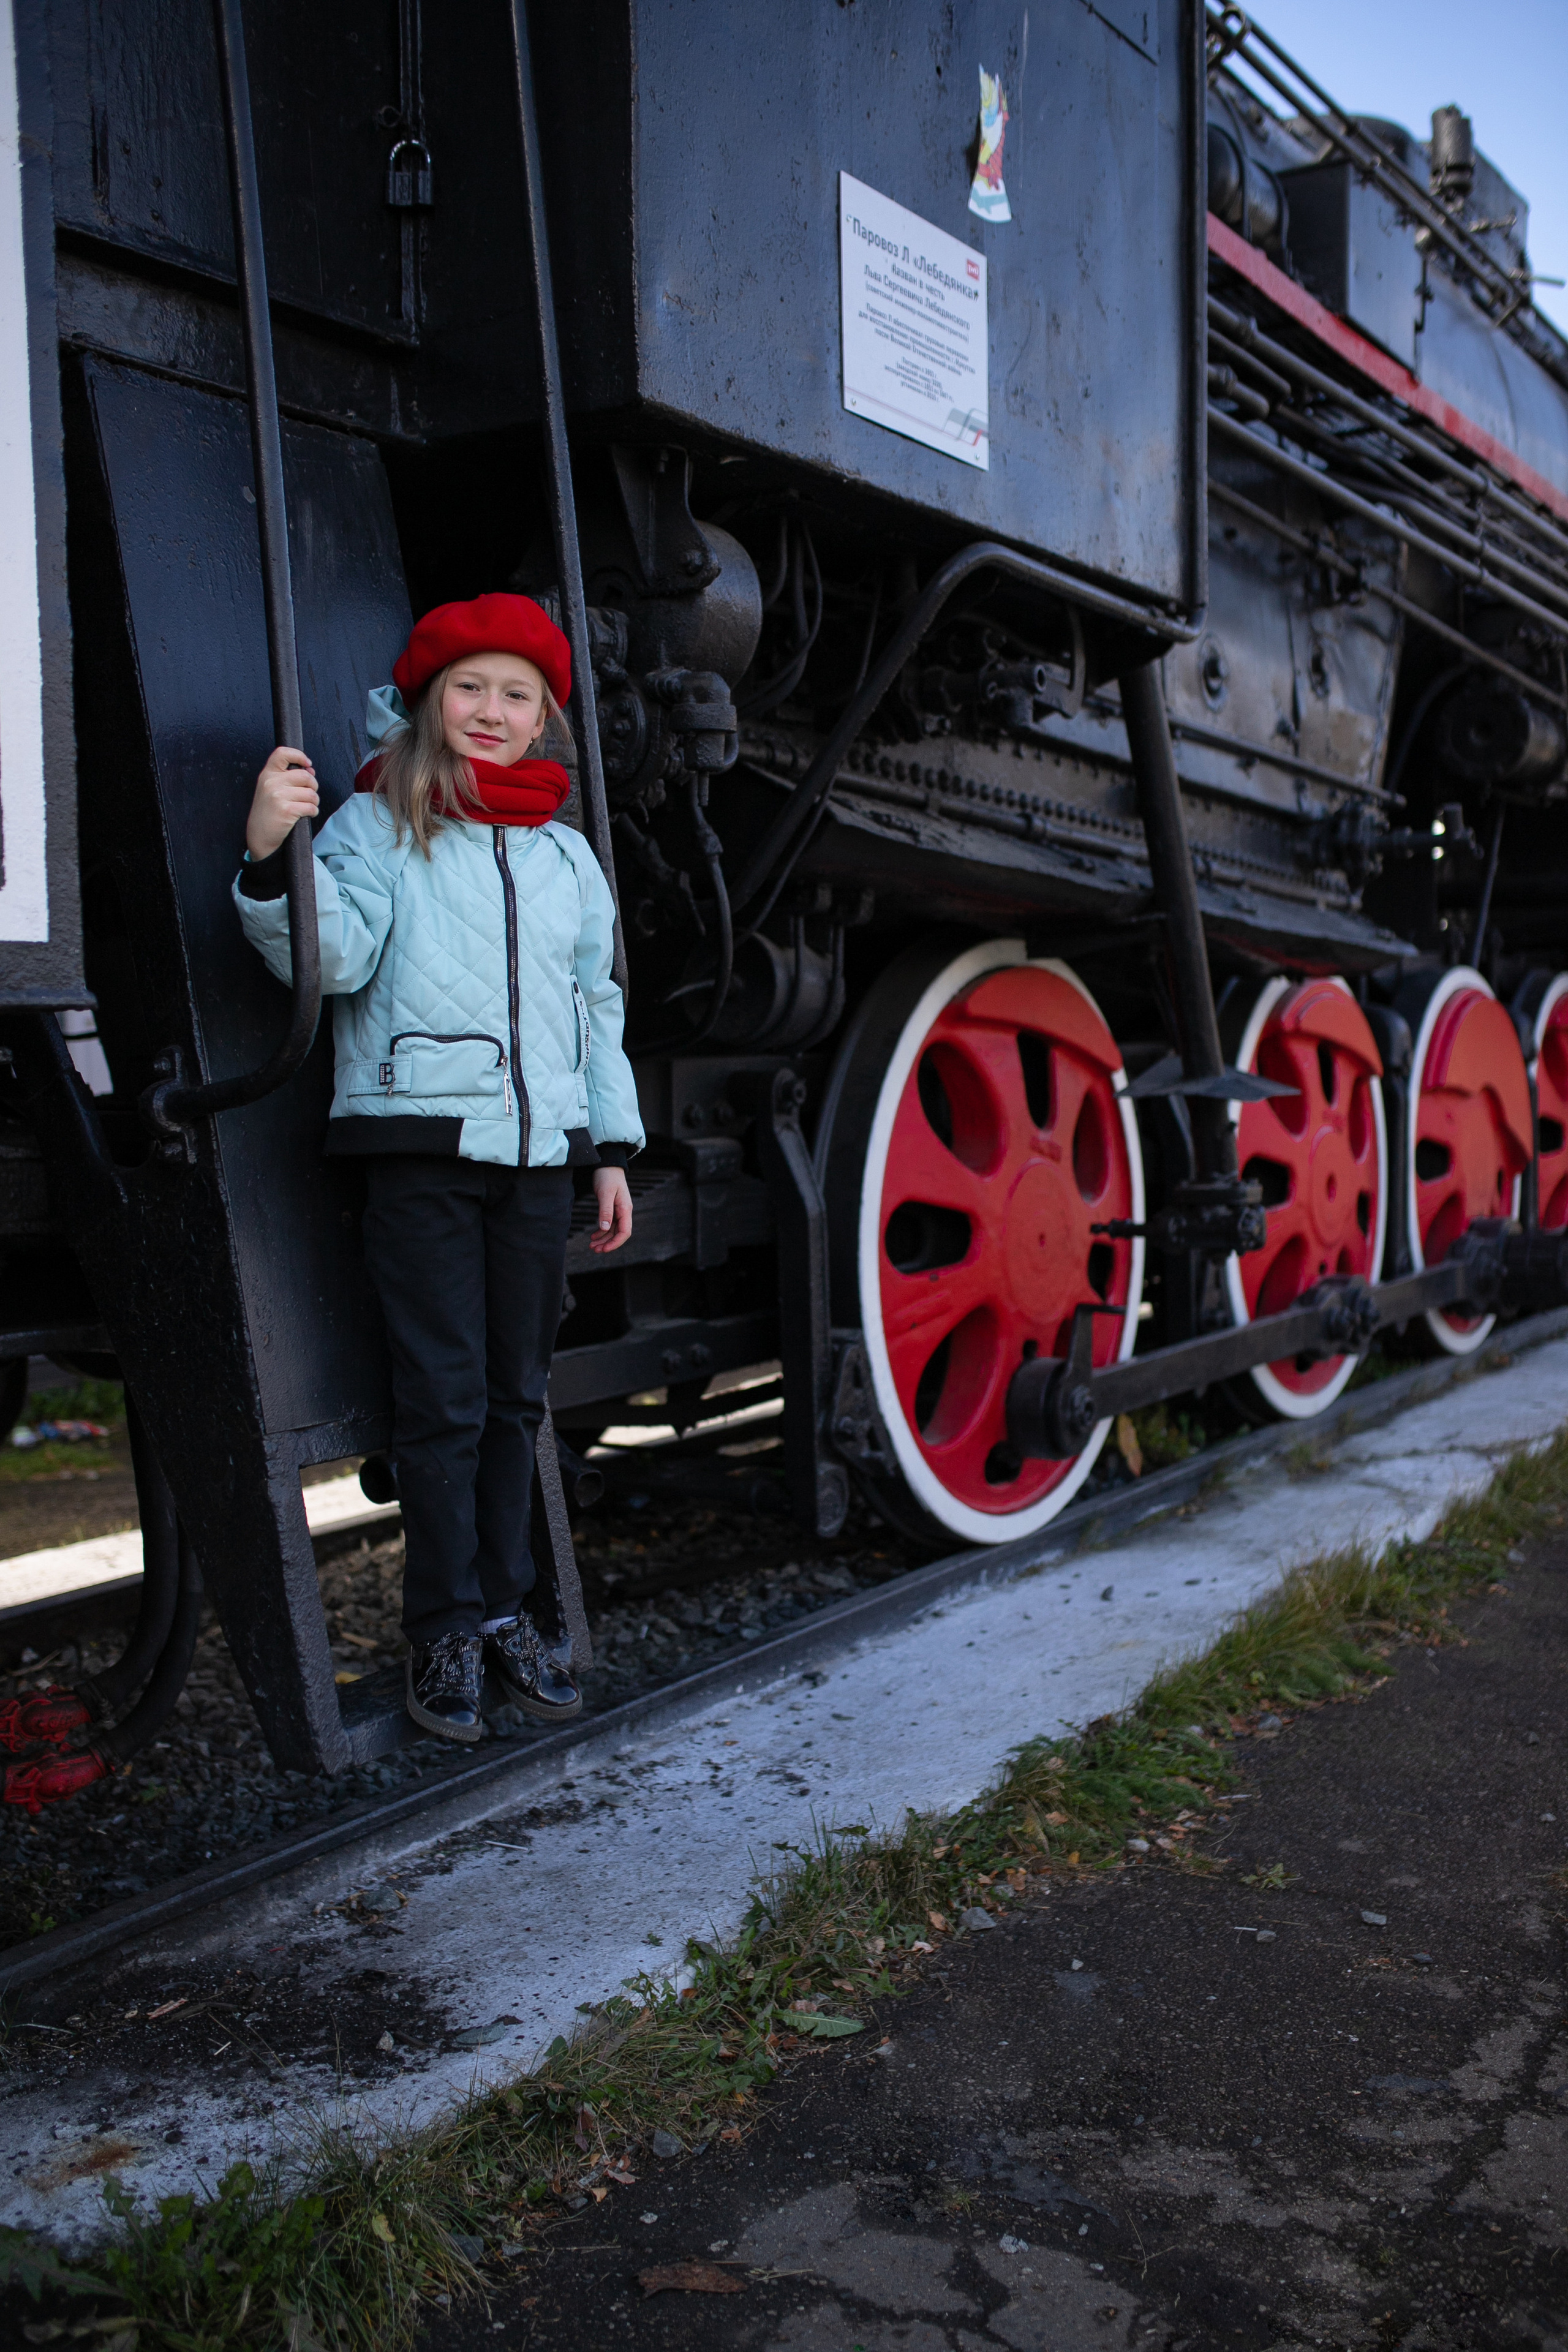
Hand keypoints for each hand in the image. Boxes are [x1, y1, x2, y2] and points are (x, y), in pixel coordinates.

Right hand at [247, 745, 318, 860]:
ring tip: (305, 807)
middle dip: (313, 786)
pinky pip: (311, 807)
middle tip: (308, 795)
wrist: (259, 836)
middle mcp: (271, 782)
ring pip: (311, 793)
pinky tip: (305, 815)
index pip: (282, 753)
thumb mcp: (272, 789)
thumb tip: (310, 768)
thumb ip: (289, 777)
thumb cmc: (268, 812)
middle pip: (305, 776)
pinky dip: (313, 812)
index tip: (307, 764)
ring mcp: (278, 796)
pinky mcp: (286, 810)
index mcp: (267, 774)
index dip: (299, 755)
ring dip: (314, 802)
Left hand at [588, 1166, 632, 1251]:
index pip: (625, 1232)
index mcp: (625, 1209)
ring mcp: (618, 1211)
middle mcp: (624, 1212)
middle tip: (594, 1249)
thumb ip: (605, 1211)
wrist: (607, 1164)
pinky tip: (593, 1236)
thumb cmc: (607, 1177)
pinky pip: (608, 1224)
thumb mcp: (605, 1193)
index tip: (604, 1249)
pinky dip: (601, 1231)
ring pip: (612, 1230)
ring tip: (591, 1245)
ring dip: (603, 1239)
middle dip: (607, 1243)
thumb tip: (605, 1229)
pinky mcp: (612, 1208)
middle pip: (619, 1234)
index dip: (615, 1243)